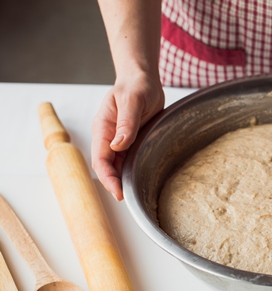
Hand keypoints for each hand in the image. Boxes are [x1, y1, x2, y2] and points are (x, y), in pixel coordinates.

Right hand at [91, 73, 164, 200]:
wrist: (142, 80)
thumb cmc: (136, 86)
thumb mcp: (133, 100)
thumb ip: (126, 123)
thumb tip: (117, 145)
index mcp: (103, 127)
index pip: (100, 158)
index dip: (107, 177)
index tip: (118, 191)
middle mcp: (108, 136)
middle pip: (106, 166)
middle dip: (113, 183)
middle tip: (126, 198)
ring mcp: (118, 140)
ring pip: (116, 165)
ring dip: (121, 179)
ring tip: (132, 195)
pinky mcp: (130, 141)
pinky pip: (127, 160)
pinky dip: (129, 171)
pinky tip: (137, 181)